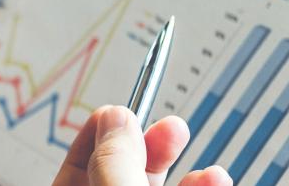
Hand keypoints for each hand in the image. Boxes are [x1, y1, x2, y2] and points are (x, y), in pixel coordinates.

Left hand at [53, 106, 232, 185]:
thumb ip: (114, 162)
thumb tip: (117, 118)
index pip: (76, 166)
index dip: (98, 133)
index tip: (120, 110)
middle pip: (118, 172)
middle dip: (146, 143)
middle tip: (170, 128)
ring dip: (178, 165)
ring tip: (193, 151)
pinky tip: (213, 178)